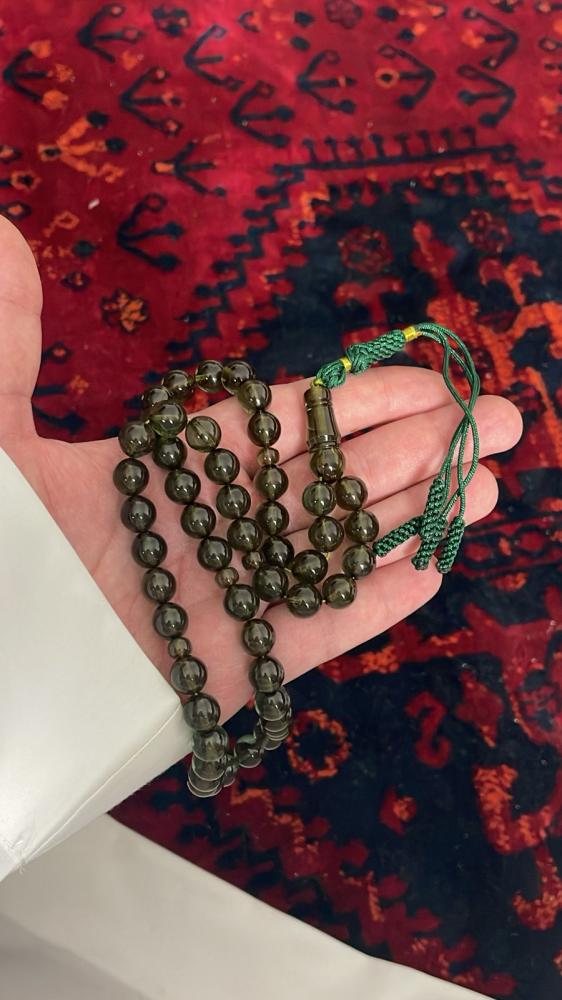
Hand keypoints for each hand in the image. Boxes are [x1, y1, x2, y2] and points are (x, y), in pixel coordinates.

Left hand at [0, 216, 522, 723]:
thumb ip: (7, 342)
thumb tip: (6, 236)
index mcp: (160, 468)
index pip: (281, 423)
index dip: (359, 398)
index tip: (428, 374)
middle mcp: (205, 529)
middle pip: (332, 480)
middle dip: (421, 446)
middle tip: (500, 418)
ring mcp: (224, 601)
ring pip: (339, 549)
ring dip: (417, 516)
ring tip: (491, 484)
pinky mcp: (234, 671)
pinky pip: (319, 630)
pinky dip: (377, 603)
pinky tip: (435, 566)